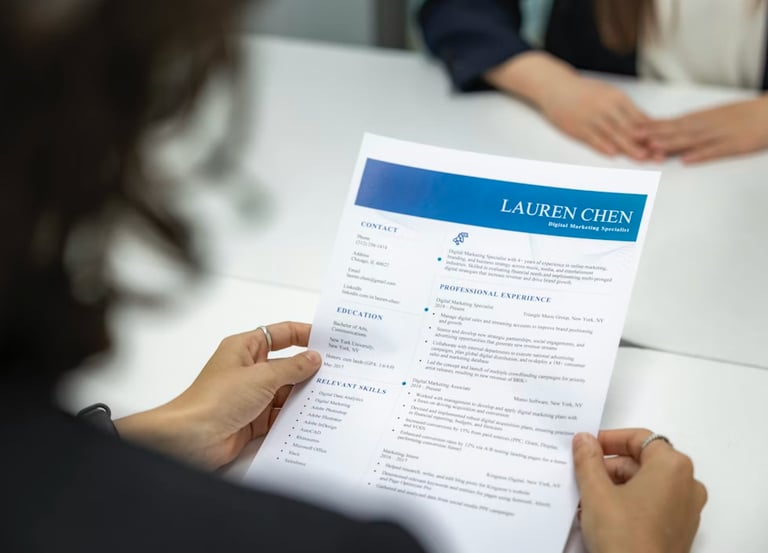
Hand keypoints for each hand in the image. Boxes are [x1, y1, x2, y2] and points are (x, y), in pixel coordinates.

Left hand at [115, 322, 321, 468]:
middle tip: (338, 371)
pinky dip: (295, 416)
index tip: (328, 339)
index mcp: (245, 348)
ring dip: (304, 395)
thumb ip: (292, 367)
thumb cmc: (216, 399)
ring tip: (332, 395)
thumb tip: (314, 358)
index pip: (281, 334)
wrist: (192, 439)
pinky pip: (281, 415)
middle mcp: (249, 370)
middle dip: (309, 369)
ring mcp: (252, 396)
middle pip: (287, 364)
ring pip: (286, 391)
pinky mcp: (254, 420)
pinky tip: (314, 417)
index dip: (304, 334)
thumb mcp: (262, 377)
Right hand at [538, 75, 652, 159]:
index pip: (639, 118)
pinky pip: (592, 137)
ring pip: (613, 134)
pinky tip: (612, 153)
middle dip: (646, 143)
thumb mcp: (607, 95)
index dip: (654, 132)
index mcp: (617, 98)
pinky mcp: (577, 127)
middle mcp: (606, 107)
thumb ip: (625, 110)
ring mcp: (591, 117)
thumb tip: (646, 125)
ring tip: (642, 157)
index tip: (667, 143)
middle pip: (630, 128)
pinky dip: (603, 145)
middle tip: (660, 155)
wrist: (555, 87)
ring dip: (629, 147)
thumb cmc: (584, 92)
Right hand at [573, 429, 706, 552]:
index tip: (586, 447)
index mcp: (672, 466)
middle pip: (643, 460)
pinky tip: (604, 514)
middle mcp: (687, 484)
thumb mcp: (596, 491)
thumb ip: (588, 459)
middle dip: (610, 466)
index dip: (609, 439)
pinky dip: (630, 502)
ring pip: (647, 483)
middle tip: (583, 474)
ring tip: (589, 498)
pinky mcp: (680, 530)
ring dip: (617, 485)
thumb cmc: (623, 535)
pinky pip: (653, 504)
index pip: (639, 438)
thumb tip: (584, 439)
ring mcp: (687, 509)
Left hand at [635, 96, 767, 162]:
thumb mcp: (713, 116)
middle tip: (633, 139)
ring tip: (654, 148)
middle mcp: (706, 125)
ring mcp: (720, 134)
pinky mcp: (735, 145)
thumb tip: (666, 131)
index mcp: (700, 118)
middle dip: (654, 135)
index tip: (630, 130)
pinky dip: (702, 155)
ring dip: (673, 144)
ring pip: (692, 140)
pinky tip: (687, 160)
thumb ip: (690, 124)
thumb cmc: (741, 116)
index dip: (650, 127)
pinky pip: (717, 150)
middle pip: (676, 130)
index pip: (670, 122)